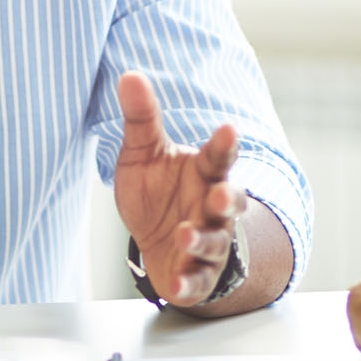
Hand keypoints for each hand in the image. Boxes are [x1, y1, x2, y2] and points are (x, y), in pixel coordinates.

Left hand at [111, 72, 247, 305]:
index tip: (228, 128)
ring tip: (185, 233)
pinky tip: (177, 285)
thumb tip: (130, 74)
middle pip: (231, 202)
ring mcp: (209, 243)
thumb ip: (141, 119)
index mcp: (205, 173)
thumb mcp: (143, 154)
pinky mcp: (197, 275)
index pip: (219, 156)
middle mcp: (213, 208)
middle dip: (229, 198)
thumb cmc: (159, 194)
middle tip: (222, 192)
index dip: (224, 143)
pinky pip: (197, 282)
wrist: (160, 244)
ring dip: (203, 239)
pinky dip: (188, 284)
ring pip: (215, 242)